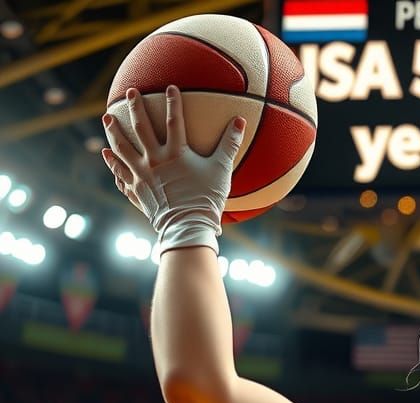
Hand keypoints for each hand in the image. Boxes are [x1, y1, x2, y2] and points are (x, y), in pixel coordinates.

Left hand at [101, 85, 244, 254]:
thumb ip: (229, 145)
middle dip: (134, 107)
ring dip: (114, 132)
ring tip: (107, 119)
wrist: (187, 228)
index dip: (173, 102)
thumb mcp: (222, 172)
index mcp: (175, 154)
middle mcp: (154, 161)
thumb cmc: (207, 200)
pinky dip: (114, 164)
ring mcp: (142, 176)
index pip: (173, 121)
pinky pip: (121, 175)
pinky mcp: (137, 191)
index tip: (170, 87)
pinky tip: (107, 155)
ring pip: (123, 148)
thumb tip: (241, 120)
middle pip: (141, 128)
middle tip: (129, 93)